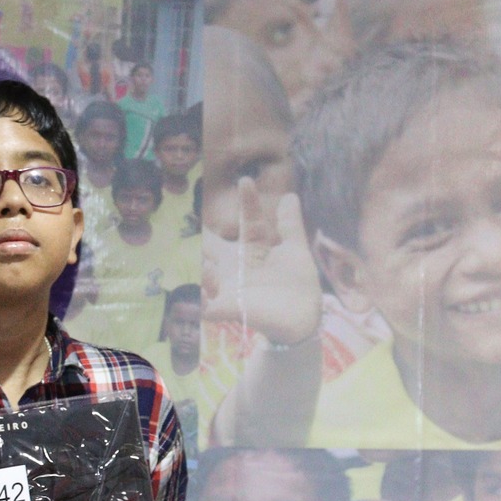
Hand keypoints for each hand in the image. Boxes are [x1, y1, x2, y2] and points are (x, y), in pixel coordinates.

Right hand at [200, 180, 320, 346]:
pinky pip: (204, 305)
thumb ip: (290, 226)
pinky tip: (204, 291)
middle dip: (202, 237)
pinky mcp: (228, 309)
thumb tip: (290, 196)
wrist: (302, 320)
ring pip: (203, 272)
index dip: (248, 202)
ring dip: (203, 267)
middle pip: (211, 246)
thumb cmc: (297, 286)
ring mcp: (229, 287)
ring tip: (208, 264)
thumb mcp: (295, 252)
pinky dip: (200, 299)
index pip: (248, 221)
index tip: (246, 180)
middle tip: (198, 221)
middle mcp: (236, 266)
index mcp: (252, 250)